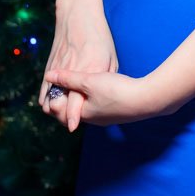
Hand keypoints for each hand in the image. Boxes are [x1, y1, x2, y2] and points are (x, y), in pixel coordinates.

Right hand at [39, 0, 118, 128]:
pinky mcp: (51, 65)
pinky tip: (52, 103)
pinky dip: (47, 96)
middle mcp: (71, 70)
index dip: (72, 115)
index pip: (75, 98)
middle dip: (62, 115)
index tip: (72, 125)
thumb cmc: (100, 37)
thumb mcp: (110, 58)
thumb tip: (104, 98)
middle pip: (59, 101)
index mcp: (89, 70)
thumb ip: (105, 79)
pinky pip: (45, 87)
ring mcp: (58, 68)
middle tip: (70, 120)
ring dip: (54, 107)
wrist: (78, 15)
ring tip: (62, 113)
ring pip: (48, 95)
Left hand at [43, 66, 163, 130]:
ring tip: (79, 81)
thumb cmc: (116, 91)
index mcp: (83, 114)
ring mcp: (106, 117)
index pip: (60, 111)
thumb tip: (48, 75)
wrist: (146, 100)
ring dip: (80, 96)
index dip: (55, 97)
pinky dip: (92, 96)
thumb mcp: (89, 81)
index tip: (55, 82)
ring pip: (86, 107)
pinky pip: (98, 105)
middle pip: (72, 110)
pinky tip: (99, 85)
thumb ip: (69, 78)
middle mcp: (93, 120)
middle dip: (66, 97)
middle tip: (64, 81)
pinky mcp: (117, 112)